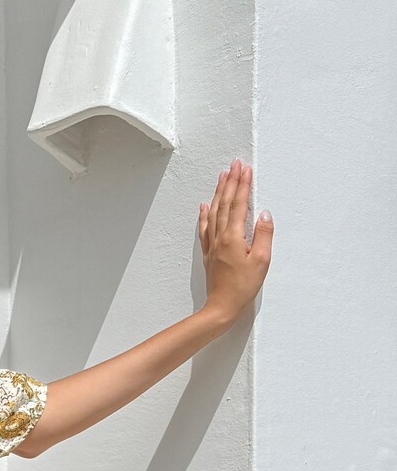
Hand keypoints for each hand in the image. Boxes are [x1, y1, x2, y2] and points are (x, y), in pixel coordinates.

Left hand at [199, 159, 272, 325]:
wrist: (221, 306)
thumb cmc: (243, 287)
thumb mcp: (262, 261)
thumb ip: (264, 235)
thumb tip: (265, 214)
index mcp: (234, 237)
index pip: (239, 204)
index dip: (243, 185)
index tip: (245, 169)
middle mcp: (220, 237)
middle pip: (225, 203)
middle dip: (230, 182)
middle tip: (235, 164)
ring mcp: (212, 244)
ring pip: (213, 212)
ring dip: (218, 192)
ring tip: (222, 176)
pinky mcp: (209, 252)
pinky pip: (205, 227)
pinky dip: (205, 213)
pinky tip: (204, 205)